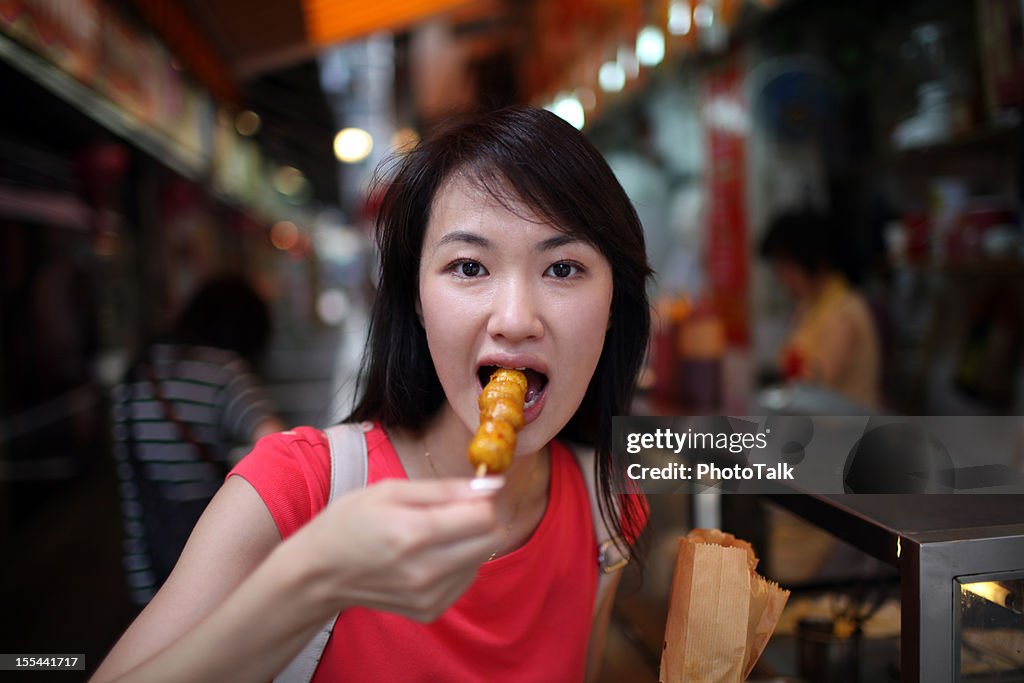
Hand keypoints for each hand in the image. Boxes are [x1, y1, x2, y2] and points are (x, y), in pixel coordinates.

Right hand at [287, 478, 503, 621]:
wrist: (318, 573)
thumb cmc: (349, 522)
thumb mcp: (390, 490)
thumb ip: (445, 489)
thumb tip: (492, 485)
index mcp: (415, 533)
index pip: (485, 517)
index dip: (481, 500)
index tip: (464, 495)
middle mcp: (426, 570)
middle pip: (493, 540)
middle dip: (482, 520)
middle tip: (453, 512)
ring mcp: (429, 596)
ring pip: (482, 560)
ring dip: (468, 543)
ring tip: (430, 536)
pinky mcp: (430, 611)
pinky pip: (466, 579)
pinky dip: (456, 565)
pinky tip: (426, 557)